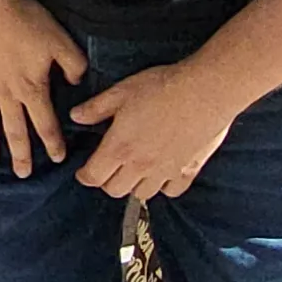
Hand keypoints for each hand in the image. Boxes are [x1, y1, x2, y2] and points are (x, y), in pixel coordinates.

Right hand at [0, 0, 85, 176]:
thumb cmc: (24, 21)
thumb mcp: (60, 40)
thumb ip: (74, 64)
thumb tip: (76, 84)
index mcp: (31, 89)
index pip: (45, 124)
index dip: (53, 142)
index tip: (57, 159)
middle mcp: (6, 94)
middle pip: (14, 131)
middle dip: (20, 155)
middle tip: (22, 175)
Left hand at [69, 61, 246, 200]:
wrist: (206, 91)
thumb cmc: (162, 87)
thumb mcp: (122, 91)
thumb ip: (96, 108)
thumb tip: (75, 116)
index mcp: (120, 147)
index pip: (94, 177)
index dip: (85, 176)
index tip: (85, 171)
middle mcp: (141, 166)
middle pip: (115, 190)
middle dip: (107, 181)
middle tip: (109, 167)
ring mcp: (166, 171)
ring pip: (142, 194)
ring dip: (134, 185)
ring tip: (135, 170)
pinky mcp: (188, 170)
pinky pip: (172, 191)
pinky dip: (164, 187)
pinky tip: (163, 173)